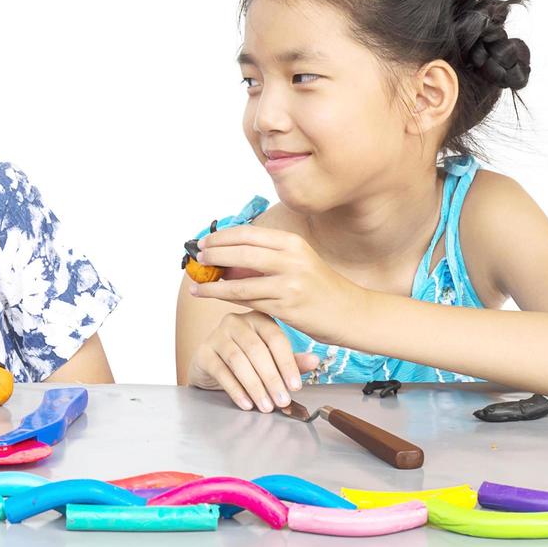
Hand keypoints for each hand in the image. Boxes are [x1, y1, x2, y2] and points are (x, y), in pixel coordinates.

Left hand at [187, 225, 366, 343]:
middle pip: (241, 252)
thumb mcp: (298, 262)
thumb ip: (267, 257)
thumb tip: (227, 257)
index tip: (204, 243)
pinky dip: (225, 297)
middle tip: (197, 259)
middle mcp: (292, 259)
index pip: (248, 233)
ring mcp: (289, 284)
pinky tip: (211, 296)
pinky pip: (247, 301)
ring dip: (212, 282)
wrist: (351, 313)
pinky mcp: (286, 308)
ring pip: (239, 281)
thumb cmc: (321, 288)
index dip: (222, 237)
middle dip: (213, 255)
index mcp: (293, 243)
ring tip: (196, 283)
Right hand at [187, 310, 319, 411]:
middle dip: (271, 378)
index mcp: (258, 319)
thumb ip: (291, 360)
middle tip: (282, 400)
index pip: (276, 338)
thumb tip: (314, 360)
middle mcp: (236, 322)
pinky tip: (246, 403)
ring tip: (265, 406)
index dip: (287, 363)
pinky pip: (220, 371)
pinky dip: (235, 390)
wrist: (211, 366)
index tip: (296, 386)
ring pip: (238, 360)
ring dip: (254, 386)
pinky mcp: (203, 352)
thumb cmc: (247, 360)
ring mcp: (216, 335)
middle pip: (256, 350)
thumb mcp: (271, 359)